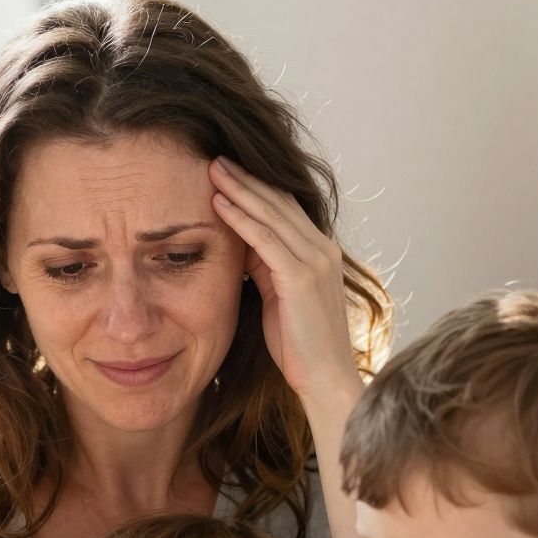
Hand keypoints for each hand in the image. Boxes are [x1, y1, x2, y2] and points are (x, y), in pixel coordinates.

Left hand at [208, 157, 358, 413]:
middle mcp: (322, 250)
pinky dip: (241, 218)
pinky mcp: (301, 277)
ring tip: (212, 169)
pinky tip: (220, 204)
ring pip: (272, 213)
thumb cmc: (301, 348)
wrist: (325, 380)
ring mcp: (314, 261)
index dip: (257, 187)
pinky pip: (265, 239)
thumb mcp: (279, 300)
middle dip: (246, 178)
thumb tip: (242, 247)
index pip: (286, 209)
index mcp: (320, 254)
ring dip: (239, 189)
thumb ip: (265, 270)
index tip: (229, 172)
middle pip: (280, 202)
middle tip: (216, 157)